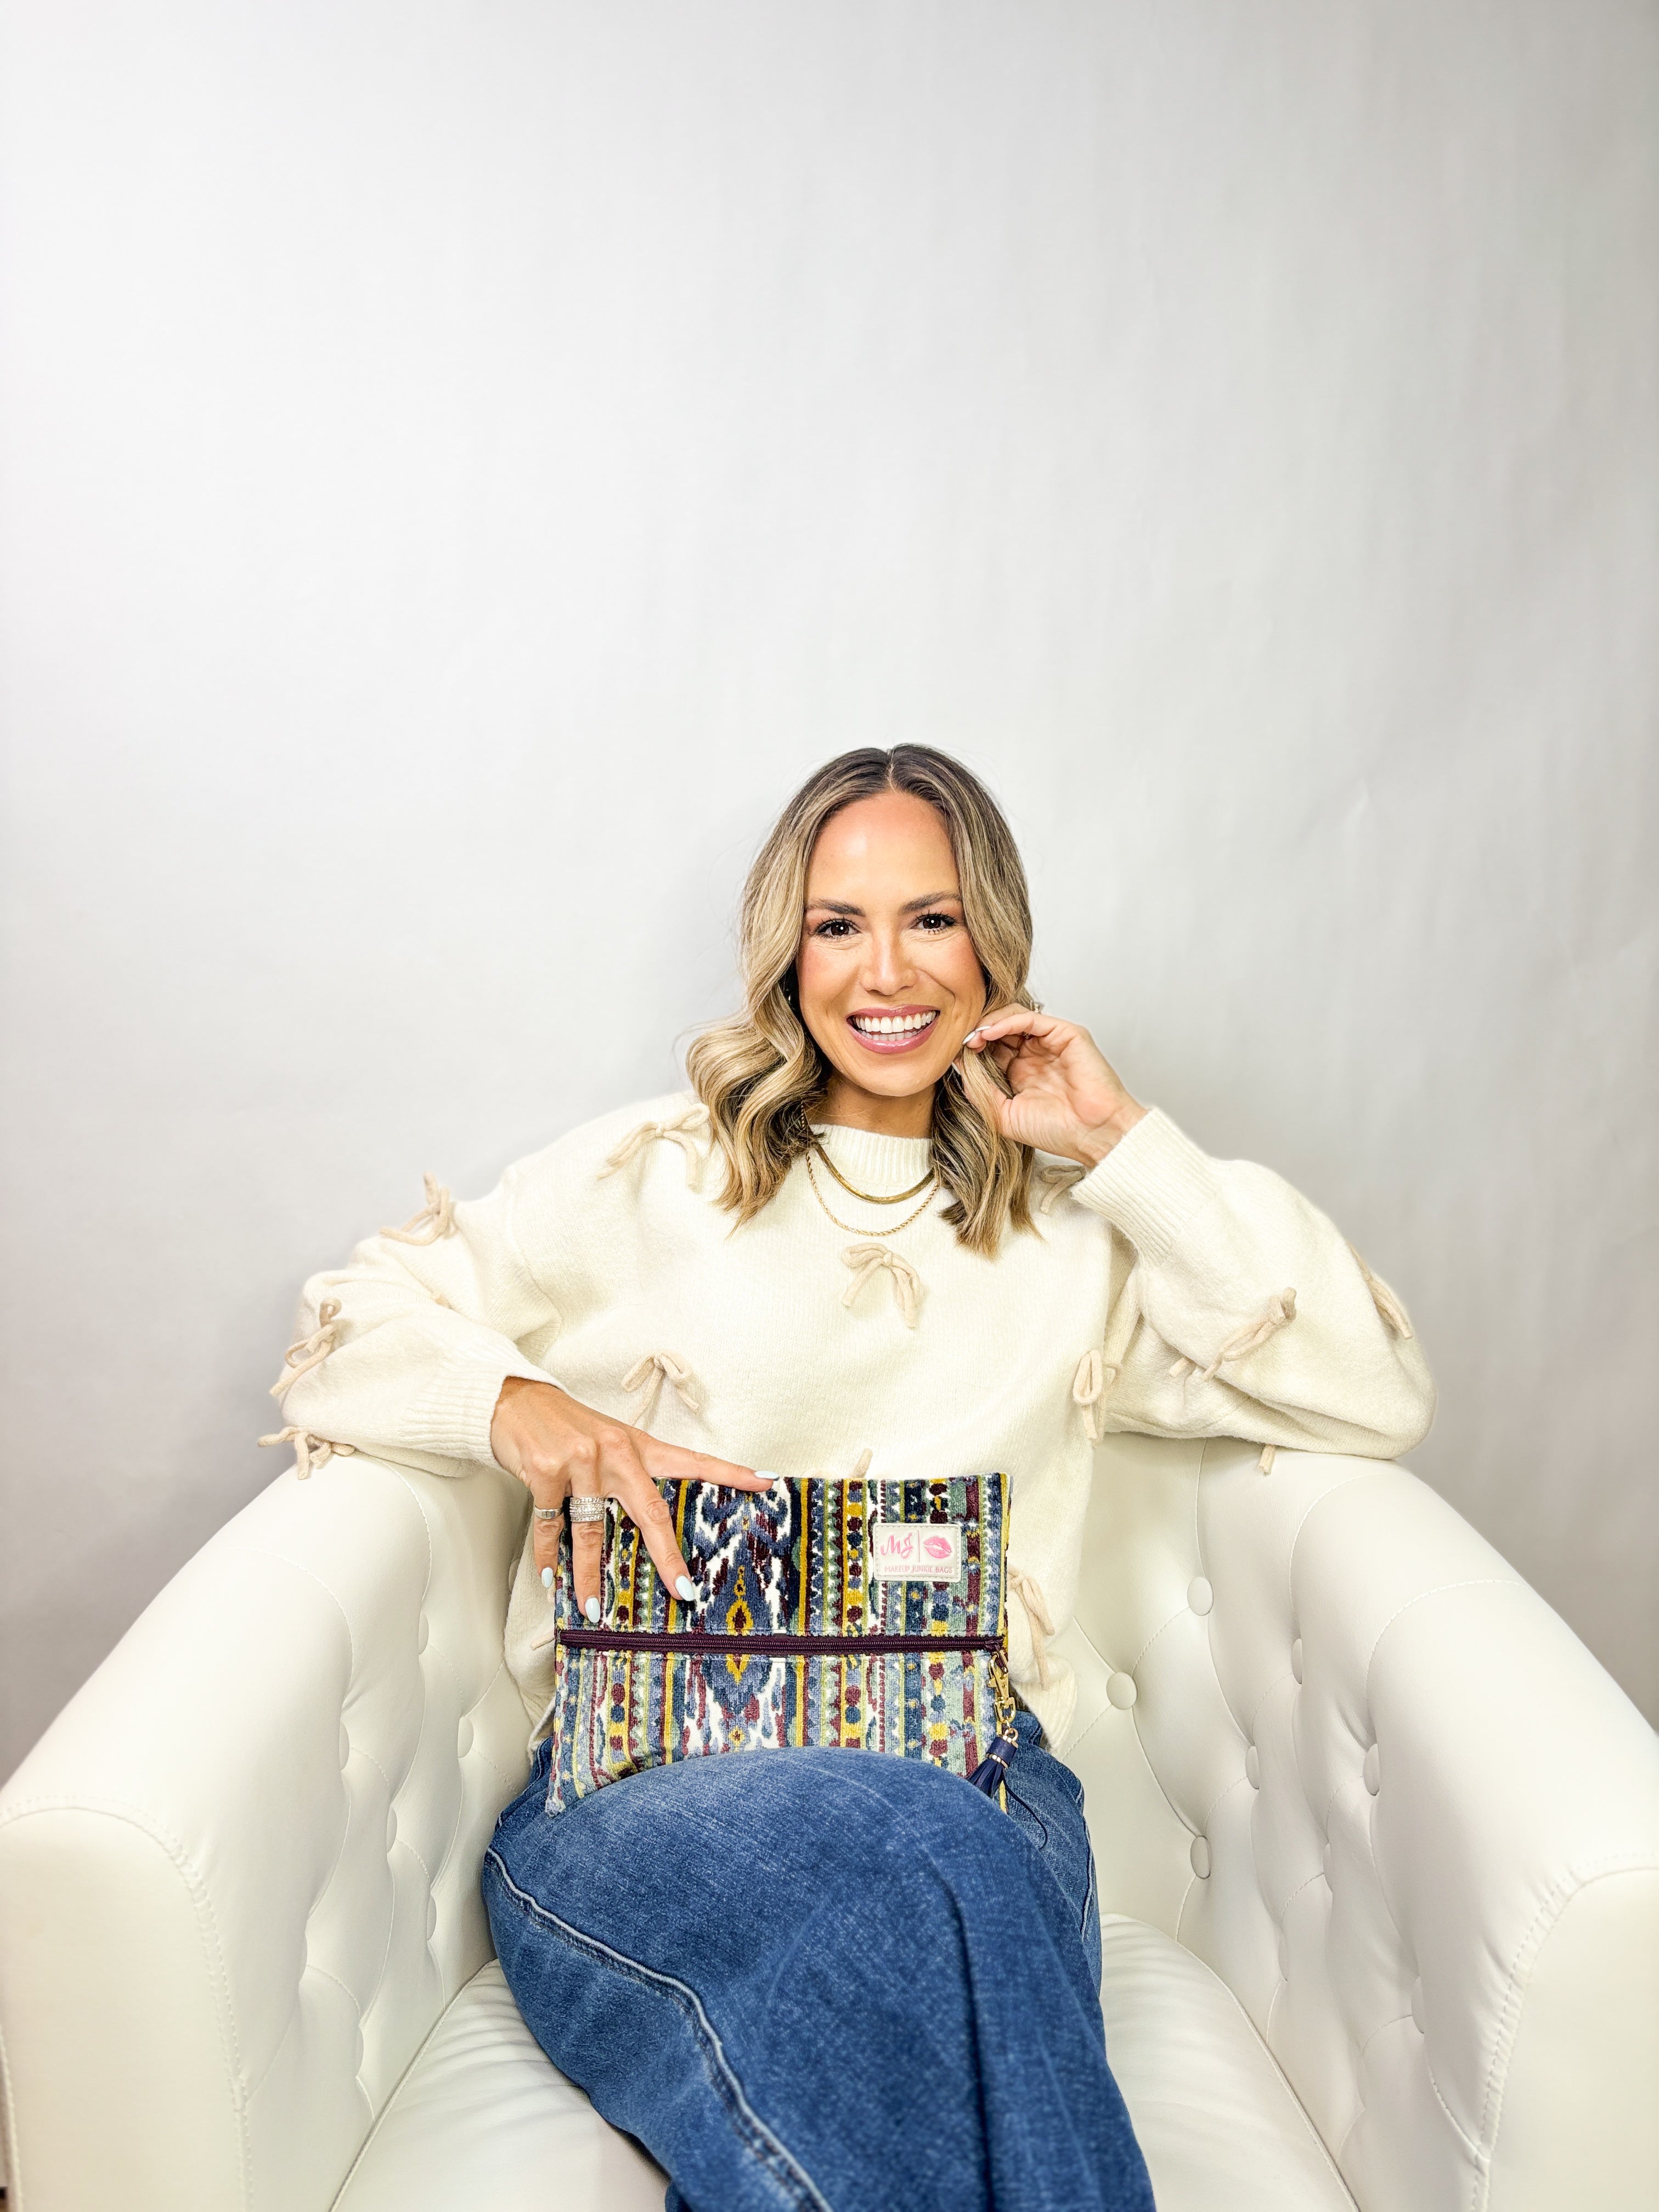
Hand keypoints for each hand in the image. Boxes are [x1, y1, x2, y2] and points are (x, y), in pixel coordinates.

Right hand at [490, 1377, 770, 1620]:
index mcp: (637, 1446)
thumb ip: (629, 1473)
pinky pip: (549, 1526)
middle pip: (649, 1511)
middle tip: (682, 1589)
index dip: (730, 1473)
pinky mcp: (546, 1473)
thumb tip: (647, 1521)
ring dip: (590, 1575)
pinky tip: (551, 1579)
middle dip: (666, 1556)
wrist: (515, 1399)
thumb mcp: (608, 1441)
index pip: (691, 1461)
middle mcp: (614, 1453)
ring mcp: (580, 1463)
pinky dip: (548, 1556)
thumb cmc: (566, 1425)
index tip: (765, 1483)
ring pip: (592, 1531)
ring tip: (594, 1608)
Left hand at [963, 1008, 1146, 1166]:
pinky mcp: (1066, 1034)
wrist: (1091, 1135)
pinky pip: (1030, 1019)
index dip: (971, 1047)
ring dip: (988, 1024)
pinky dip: (1006, 1021)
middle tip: (960, 1042)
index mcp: (1020, 1072)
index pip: (990, 1047)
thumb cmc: (1056, 1131)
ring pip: (1012, 1017)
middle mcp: (1034, 1054)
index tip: (953, 1054)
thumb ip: (979, 1091)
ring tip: (973, 1038)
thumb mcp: (1003, 1115)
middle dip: (977, 1032)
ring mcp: (1050, 1043)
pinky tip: (989, 1033)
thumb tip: (957, 1066)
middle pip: (999, 1028)